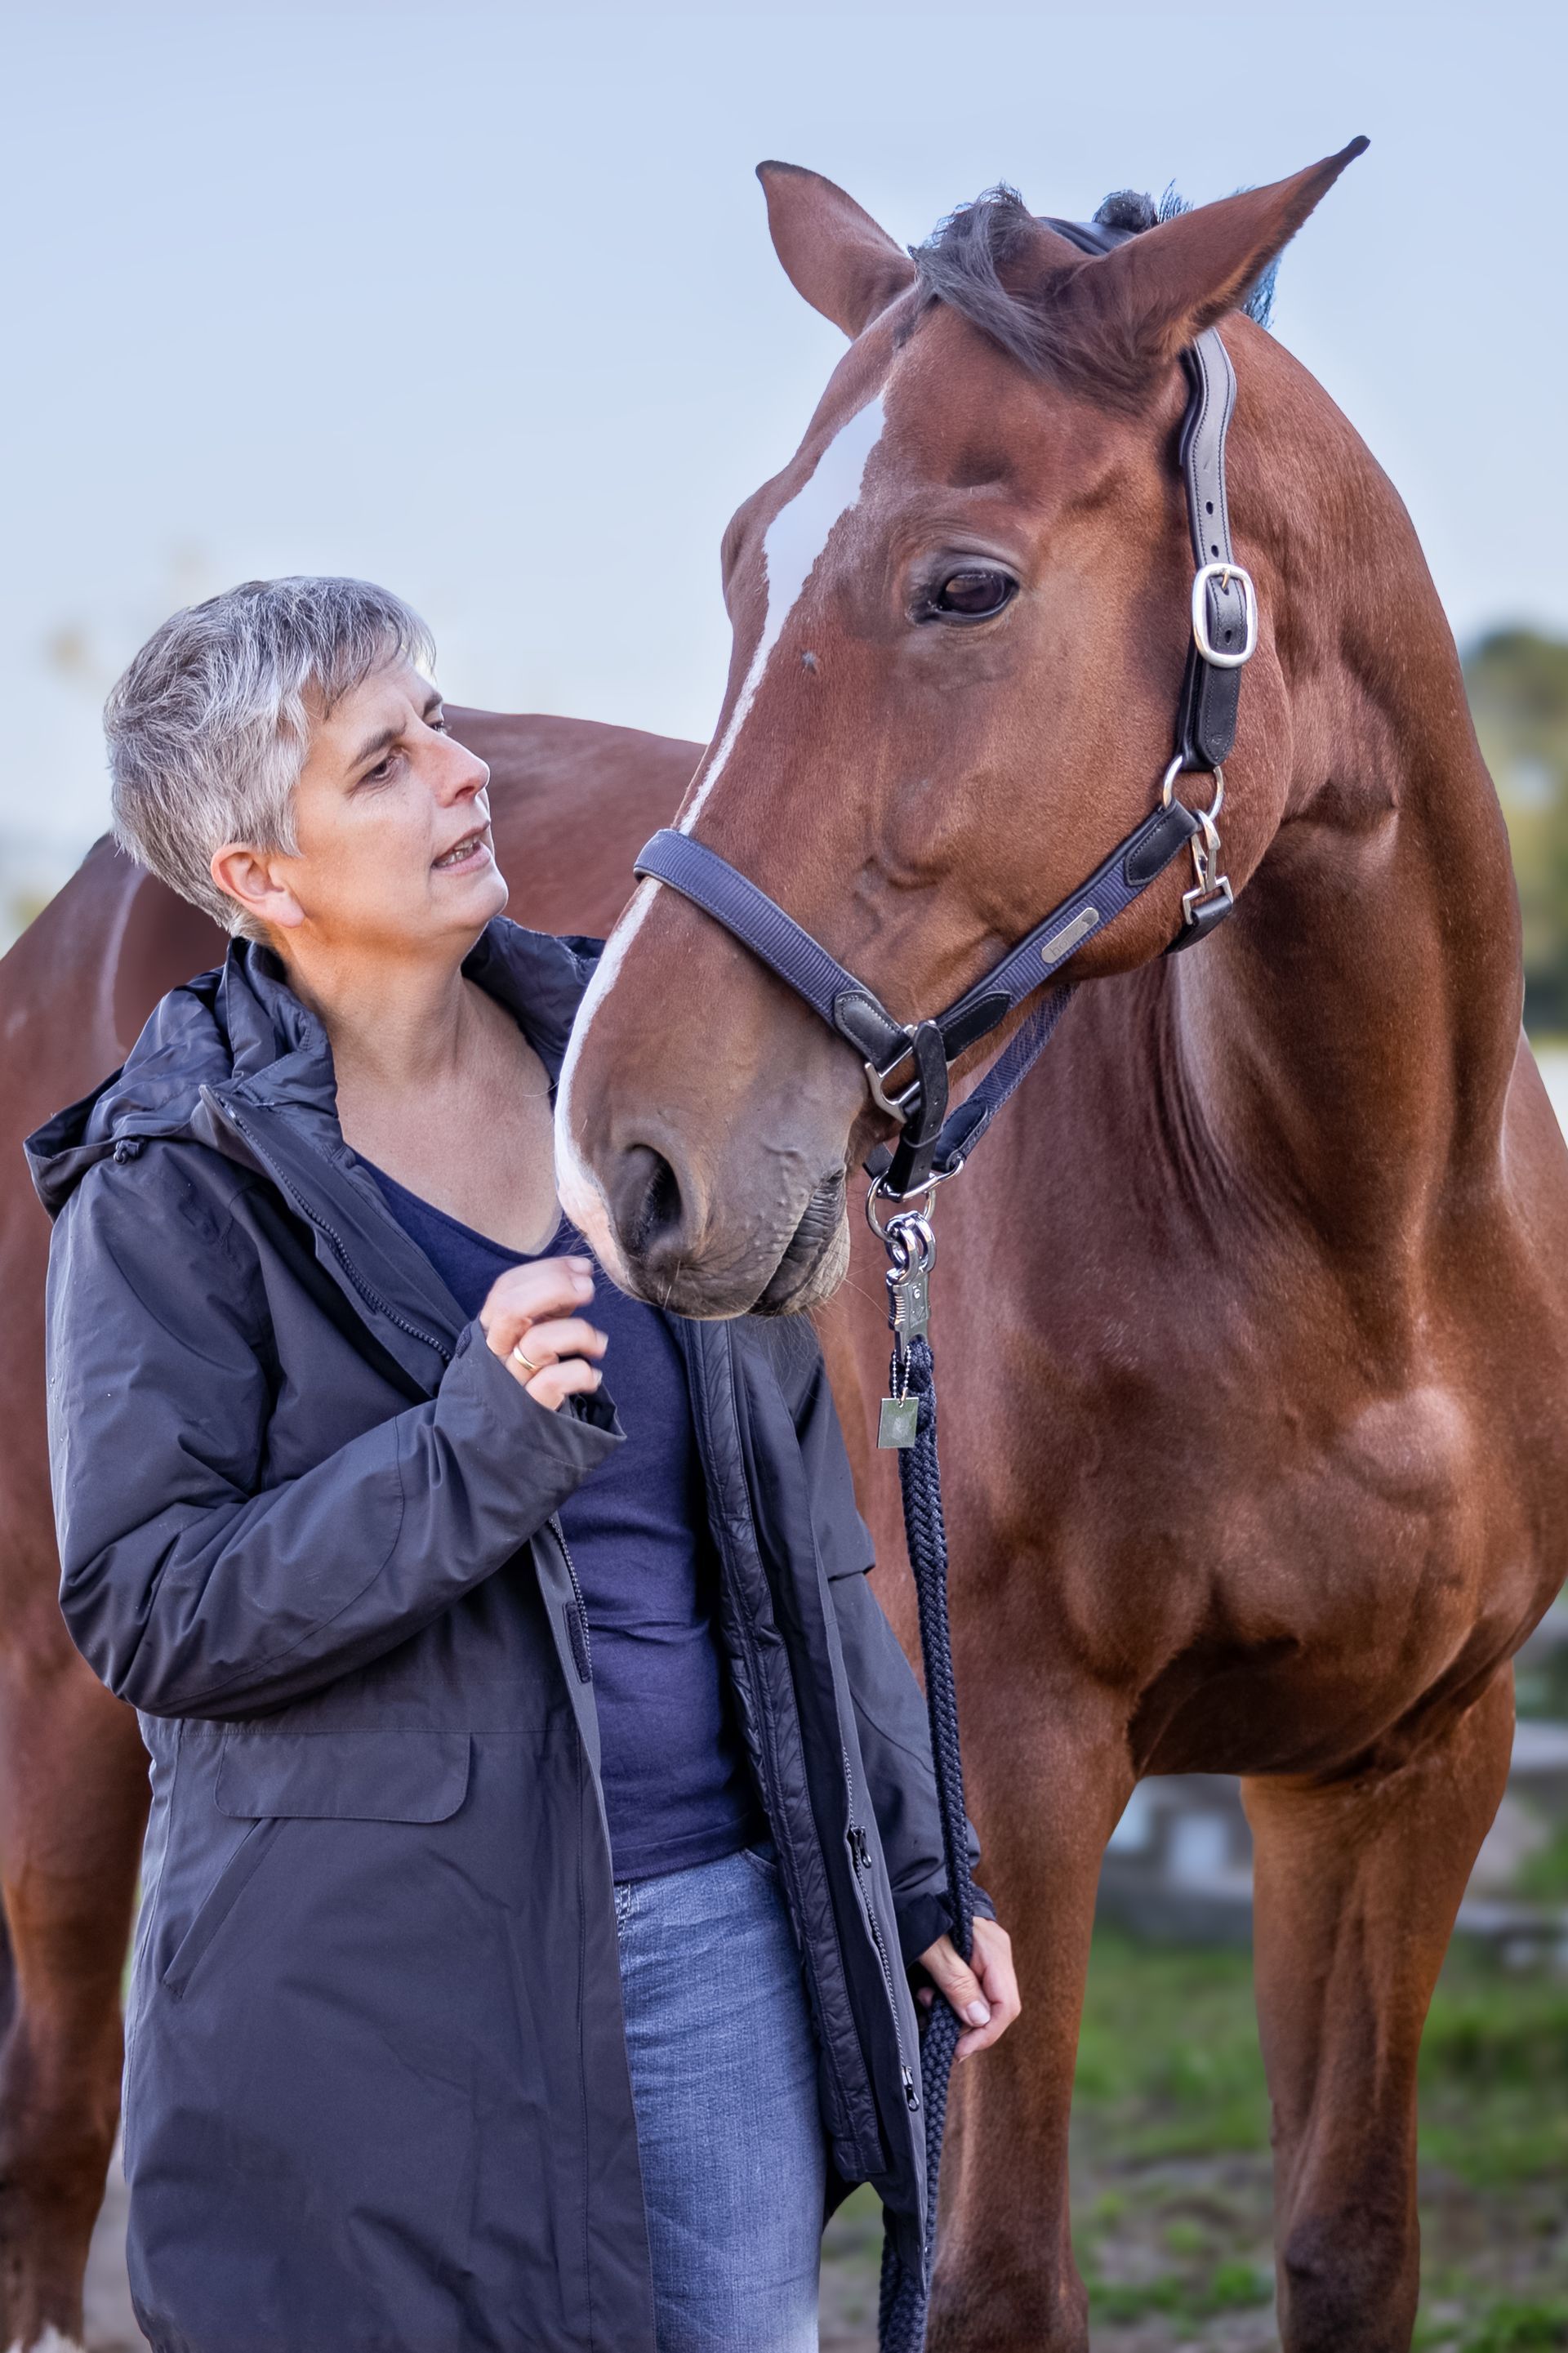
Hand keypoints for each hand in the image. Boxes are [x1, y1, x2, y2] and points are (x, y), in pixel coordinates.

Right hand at [480, 1255, 606, 1411]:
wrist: (502, 1438)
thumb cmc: (523, 1377)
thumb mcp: (528, 1336)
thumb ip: (547, 1308)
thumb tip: (579, 1276)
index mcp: (492, 1330)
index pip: (507, 1288)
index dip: (546, 1271)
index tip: (581, 1268)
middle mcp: (496, 1353)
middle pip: (513, 1308)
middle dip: (555, 1287)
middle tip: (588, 1288)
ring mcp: (511, 1381)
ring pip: (538, 1343)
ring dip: (579, 1333)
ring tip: (600, 1344)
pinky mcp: (530, 1407)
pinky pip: (555, 1380)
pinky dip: (581, 1373)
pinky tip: (593, 1377)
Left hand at [916, 1915, 1019, 2060]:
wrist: (909, 1888)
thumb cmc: (919, 1912)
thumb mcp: (932, 1949)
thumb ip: (956, 1982)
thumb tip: (979, 2019)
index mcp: (993, 1951)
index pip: (1006, 2006)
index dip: (985, 2034)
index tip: (959, 2050)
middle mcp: (997, 1954)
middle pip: (996, 2008)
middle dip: (965, 2023)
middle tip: (932, 2018)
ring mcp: (988, 1956)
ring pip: (982, 2002)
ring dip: (954, 2010)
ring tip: (925, 1999)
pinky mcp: (975, 1959)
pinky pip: (971, 1990)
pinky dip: (950, 1999)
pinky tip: (929, 1992)